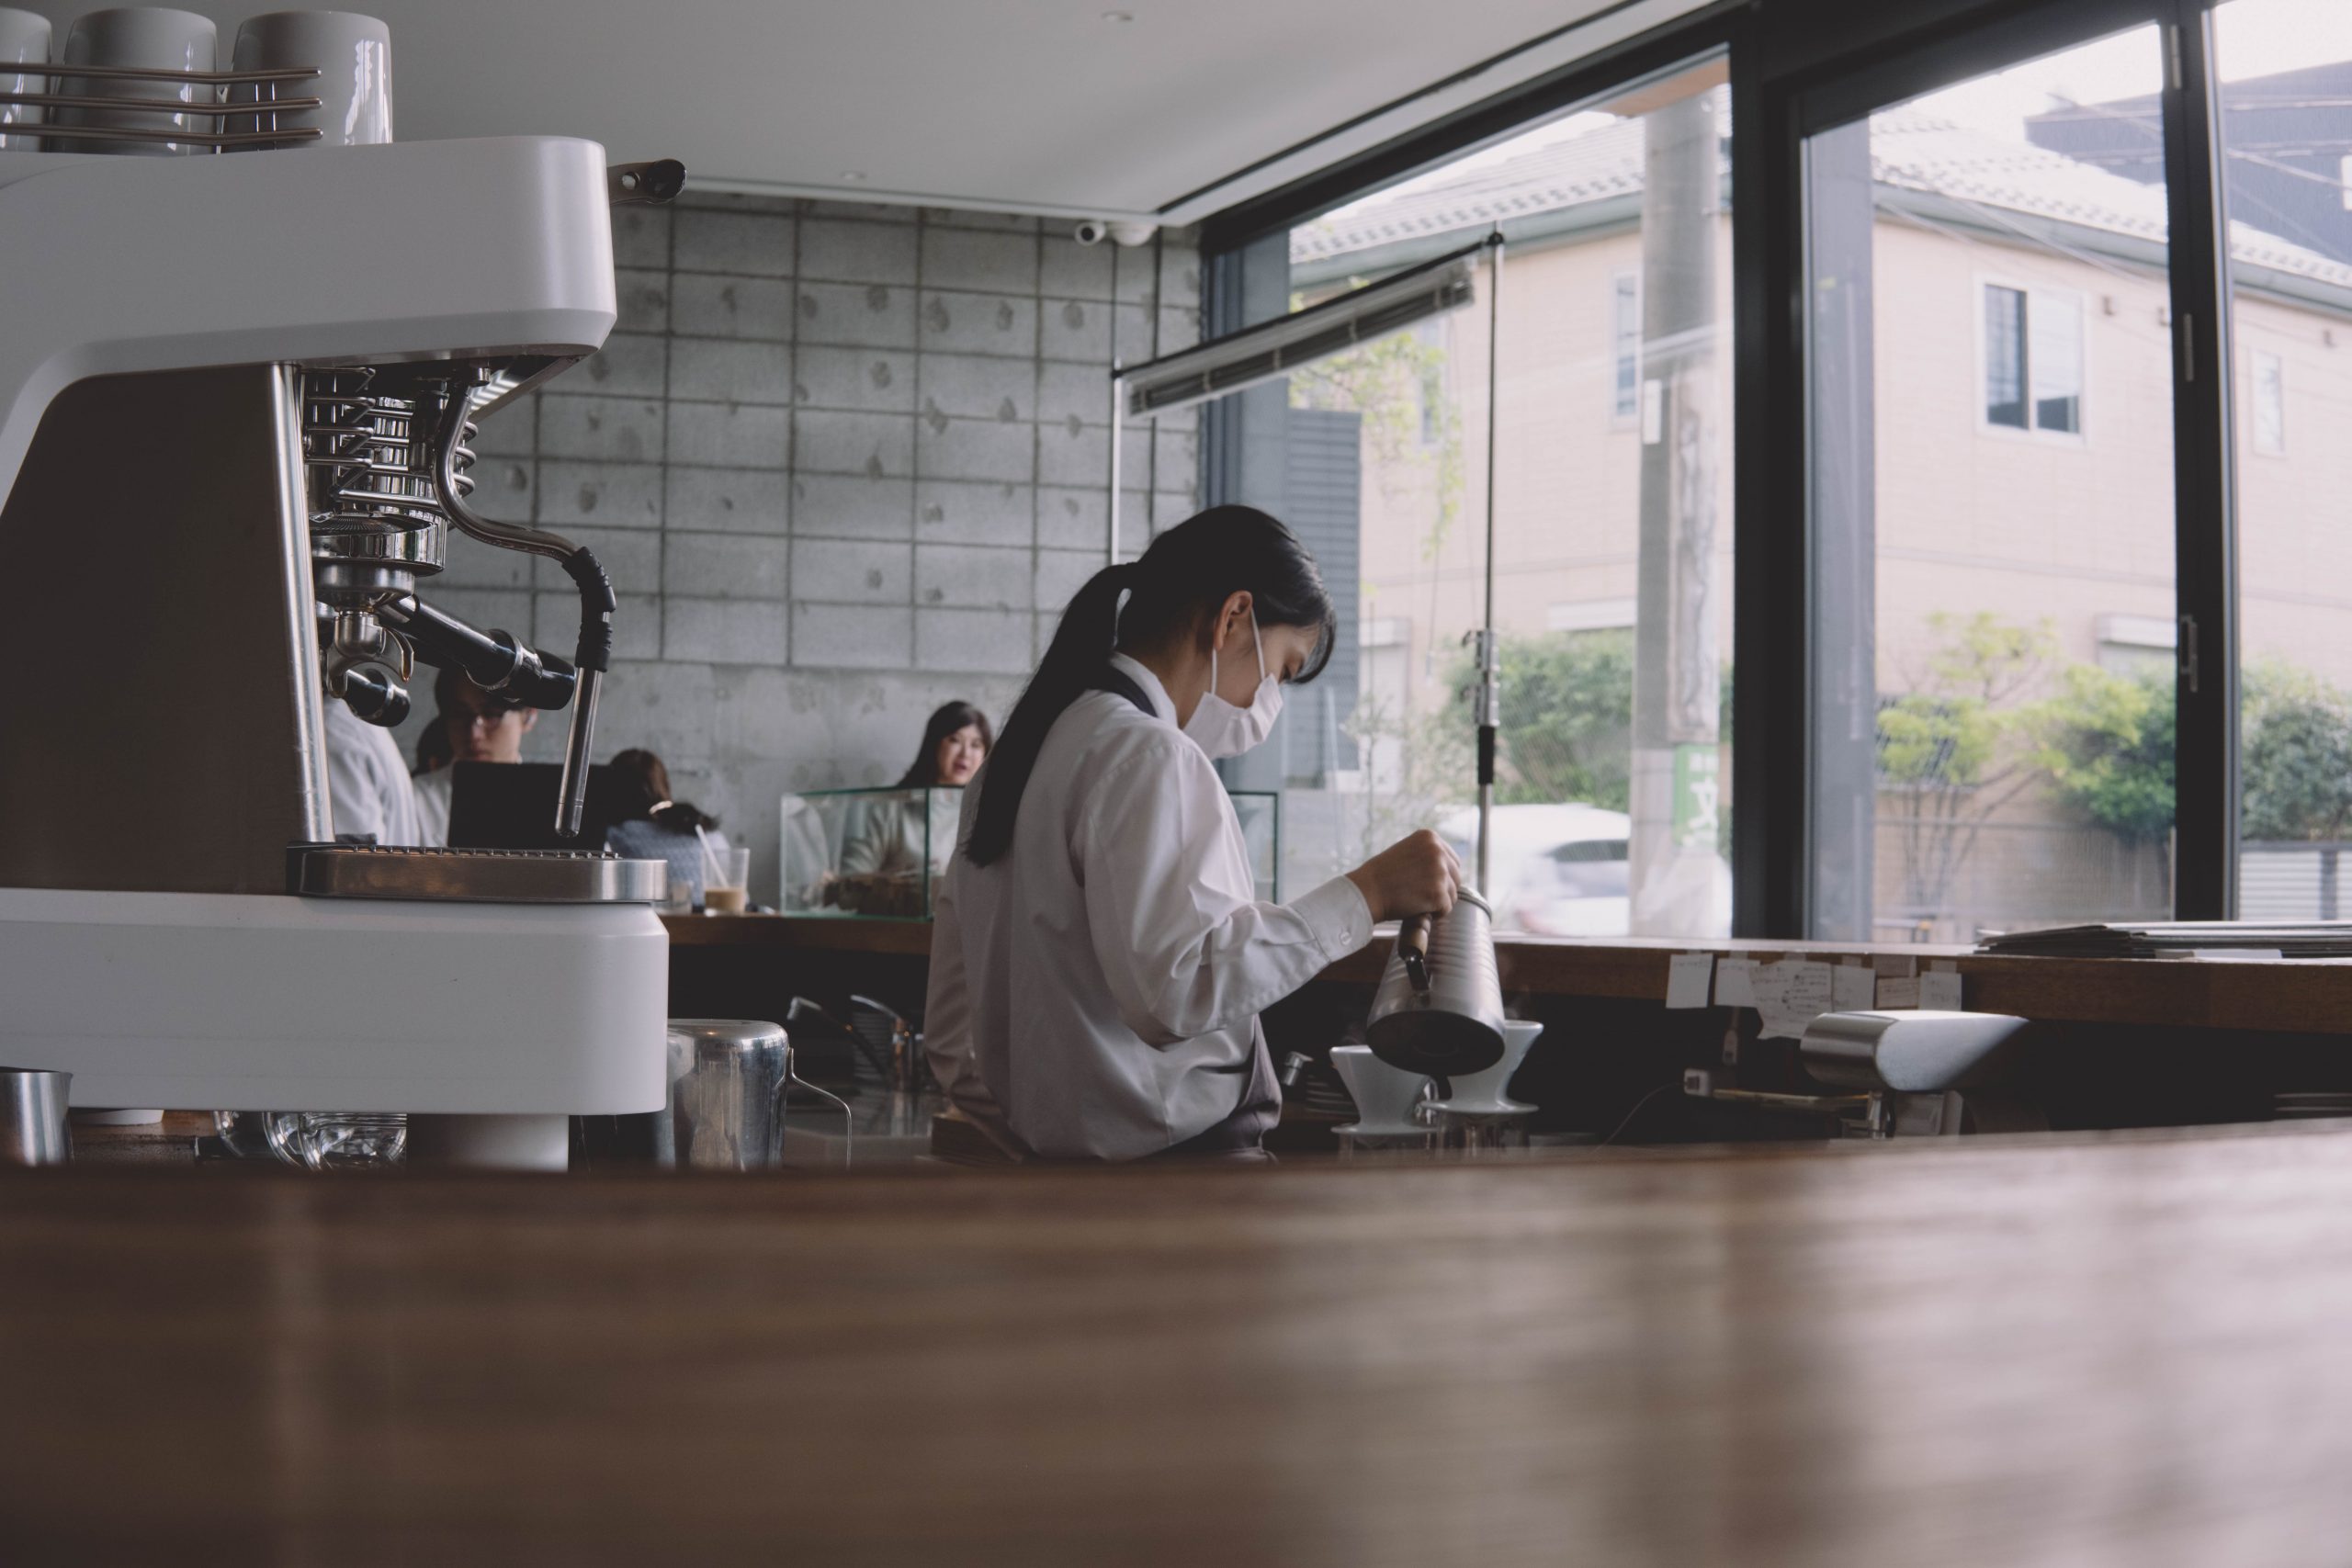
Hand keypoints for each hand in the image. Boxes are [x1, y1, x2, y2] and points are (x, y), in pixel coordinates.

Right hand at [1345, 829, 1461, 923]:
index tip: (1424, 883)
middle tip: (1420, 895)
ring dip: (1437, 901)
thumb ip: (1427, 855)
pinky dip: (1434, 914)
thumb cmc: (1381, 876)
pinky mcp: (1438, 893)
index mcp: (1430, 837)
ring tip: (1416, 901)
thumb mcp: (1406, 852)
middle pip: (1456, 876)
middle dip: (1441, 889)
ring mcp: (1440, 871)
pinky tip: (1418, 909)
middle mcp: (1438, 851)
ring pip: (1452, 893)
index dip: (1440, 876)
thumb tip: (1448, 869)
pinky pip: (1446, 908)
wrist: (1367, 891)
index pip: (1452, 860)